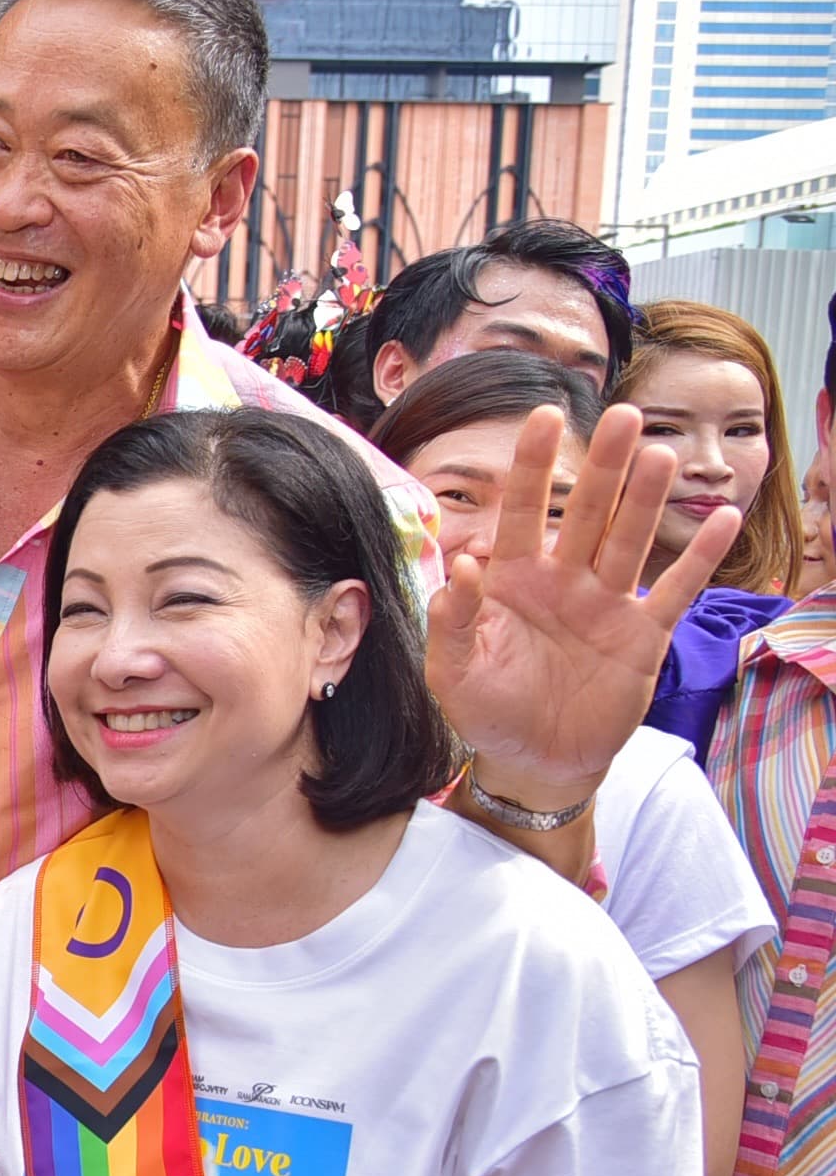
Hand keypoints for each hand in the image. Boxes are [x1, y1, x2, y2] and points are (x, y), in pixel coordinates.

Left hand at [428, 404, 740, 805]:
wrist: (534, 760)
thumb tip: (463, 565)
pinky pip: (675, 590)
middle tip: (625, 415)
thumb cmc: (488, 710)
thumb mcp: (453, 670)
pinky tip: (723, 519)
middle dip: (605, 465)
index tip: (546, 416)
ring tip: (661, 455)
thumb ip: (453, 619)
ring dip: (646, 499)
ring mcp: (607, 604)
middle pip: (588, 511)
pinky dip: (699, 558)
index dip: (535, 465)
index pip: (524, 511)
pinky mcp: (643, 636)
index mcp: (514, 580)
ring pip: (630, 540)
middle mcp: (564, 580)